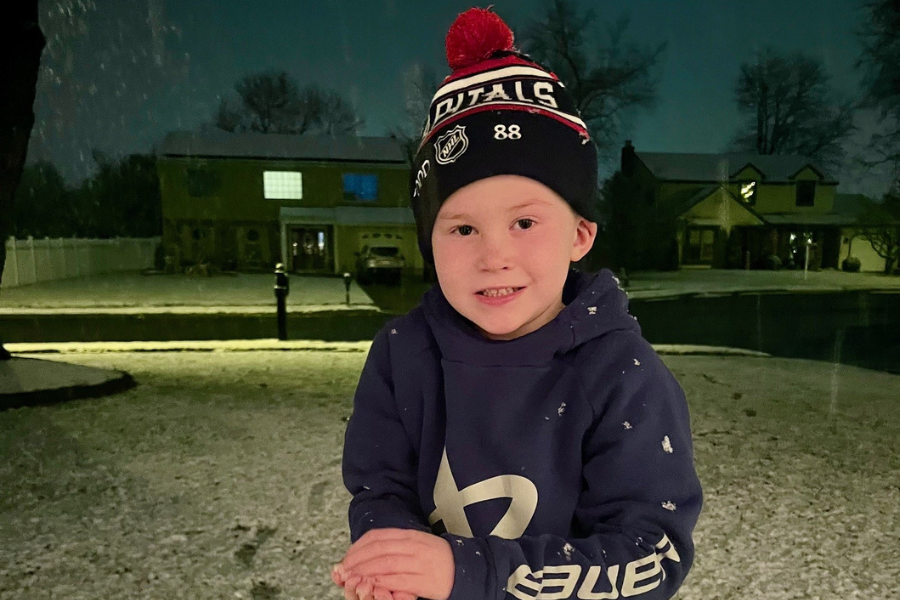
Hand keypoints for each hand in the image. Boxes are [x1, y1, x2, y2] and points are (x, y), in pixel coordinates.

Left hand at [338, 528, 454, 599]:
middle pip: (378, 549)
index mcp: (410, 535)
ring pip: (385, 563)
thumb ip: (397, 543)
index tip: (347, 555)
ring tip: (351, 578)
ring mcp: (418, 562)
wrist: (464, 569)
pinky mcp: (423, 580)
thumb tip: (371, 547)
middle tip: (343, 569)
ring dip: (364, 571)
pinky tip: (370, 585)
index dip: (359, 546)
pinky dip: (381, 582)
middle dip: (357, 559)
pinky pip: (397, 580)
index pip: (378, 536)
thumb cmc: (438, 557)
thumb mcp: (417, 542)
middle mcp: (413, 546)